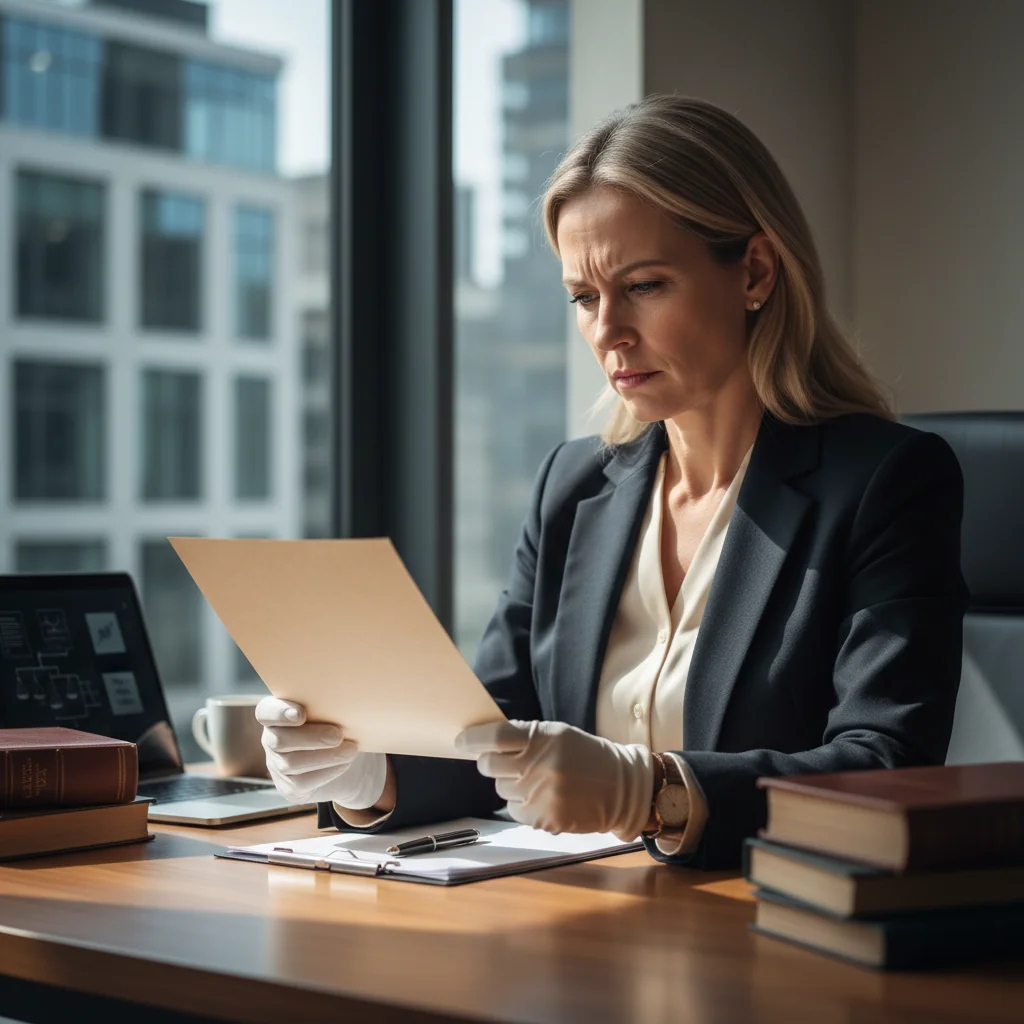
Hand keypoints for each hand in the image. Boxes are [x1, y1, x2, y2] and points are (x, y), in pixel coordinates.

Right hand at [255, 697, 386, 808]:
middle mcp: (271, 739)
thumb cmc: (338, 722)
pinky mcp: (289, 786)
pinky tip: (345, 763)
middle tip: (338, 735)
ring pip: (291, 763)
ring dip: (325, 756)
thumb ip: (328, 704)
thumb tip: (345, 699)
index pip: (265, 711)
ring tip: (351, 749)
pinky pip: (302, 782)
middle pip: (279, 740)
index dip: (279, 713)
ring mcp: (277, 764)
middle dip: (311, 738)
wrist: (346, 755)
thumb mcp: (332, 710)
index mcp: (277, 714)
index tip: (301, 714)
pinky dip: (327, 772)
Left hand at [455, 719, 652, 840]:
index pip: (494, 737)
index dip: (472, 739)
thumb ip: (525, 736)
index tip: (461, 741)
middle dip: (490, 763)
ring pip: (501, 789)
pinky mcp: (544, 818)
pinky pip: (514, 810)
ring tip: (538, 780)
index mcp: (543, 738)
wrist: (621, 788)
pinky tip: (545, 798)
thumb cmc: (586, 756)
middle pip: (489, 765)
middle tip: (504, 762)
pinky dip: (523, 805)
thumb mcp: (558, 735)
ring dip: (512, 785)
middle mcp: (540, 765)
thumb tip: (483, 742)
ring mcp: (541, 794)